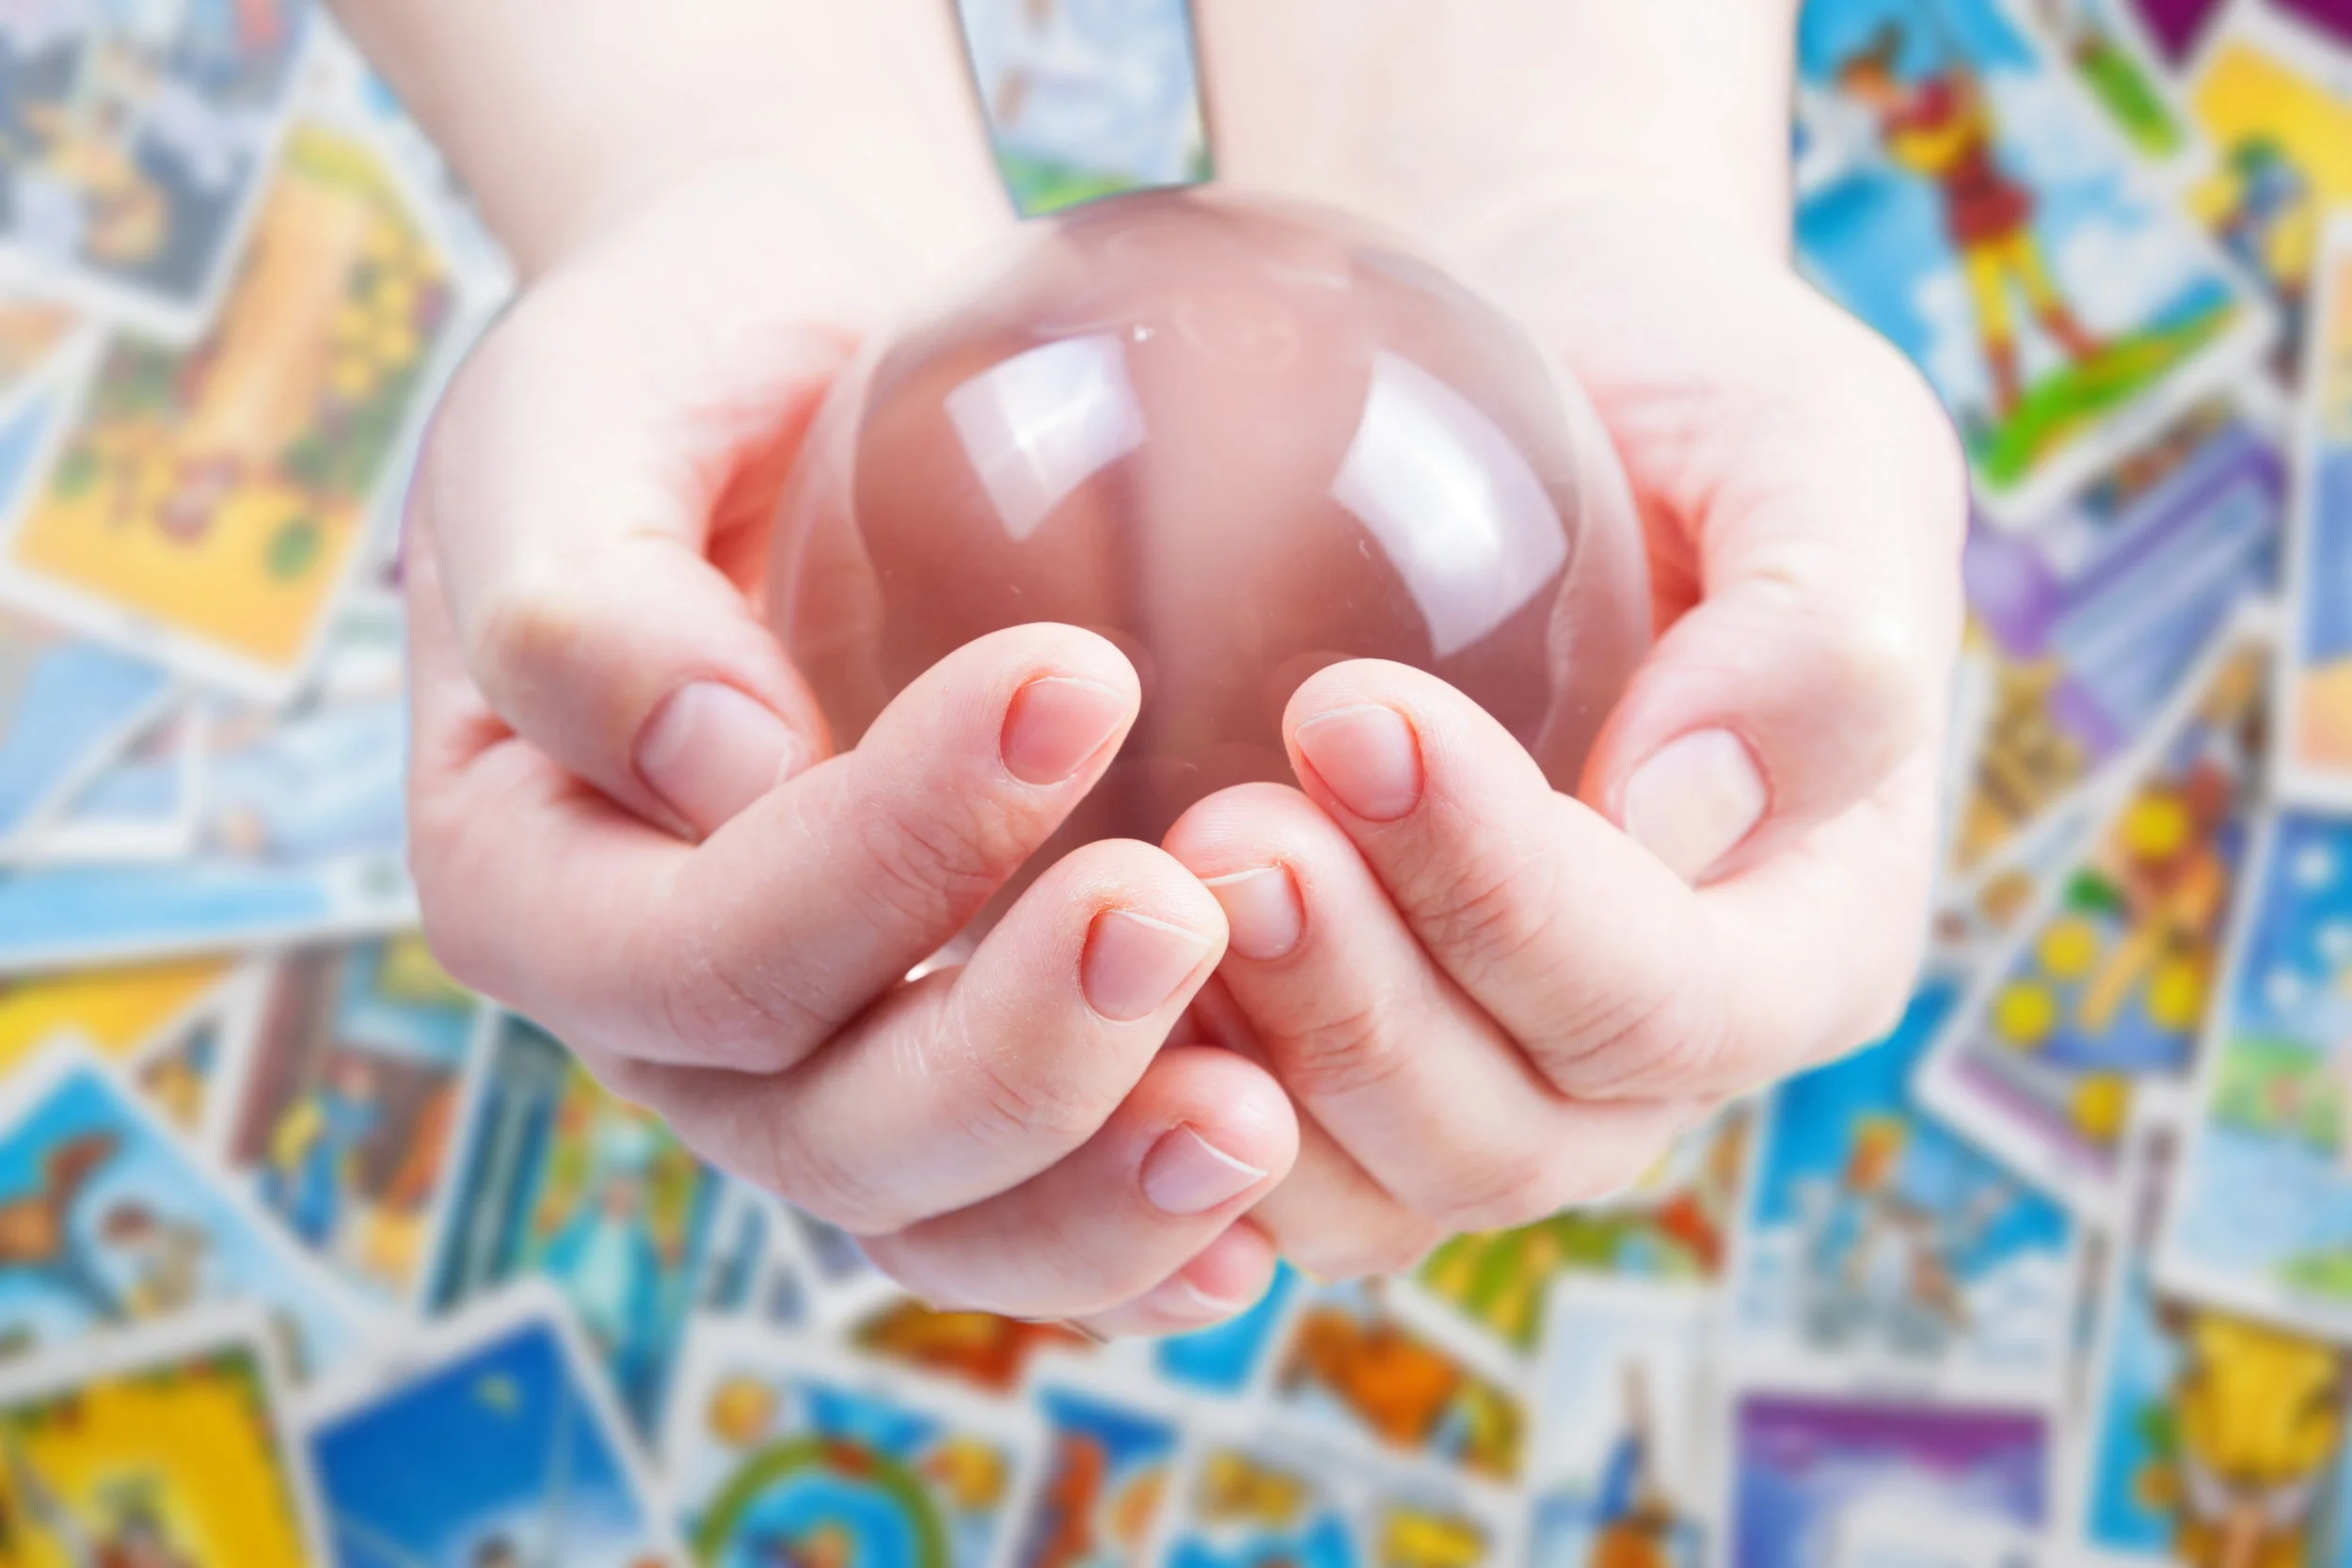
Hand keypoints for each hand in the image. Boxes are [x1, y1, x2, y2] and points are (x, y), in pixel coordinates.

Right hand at [393, 4, 1299, 1334]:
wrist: (809, 373)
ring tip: (1259, 1124)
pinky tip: (1262, 1202)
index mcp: (532, 881)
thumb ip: (584, 593)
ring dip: (1096, 1193)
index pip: (692, 950)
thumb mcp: (577, 416)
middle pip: (821, 1129)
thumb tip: (718, 765)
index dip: (878, 858)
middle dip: (1012, 1055)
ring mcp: (813, 1058)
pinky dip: (1136, 1223)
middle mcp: (666, 1016)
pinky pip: (1028, 1200)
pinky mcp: (949, 1051)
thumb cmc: (675, 371)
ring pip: (936, 1213)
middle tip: (1184, 910)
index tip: (1072, 681)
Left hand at [1165, 2, 1966, 1277]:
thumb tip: (1683, 811)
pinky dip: (1154, 1091)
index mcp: (1800, 940)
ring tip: (1137, 884)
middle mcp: (1644, 1053)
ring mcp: (1484, 1073)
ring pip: (1365, 1185)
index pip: (1663, 998)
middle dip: (1360, 1009)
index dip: (1510, 896)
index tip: (1348, 708)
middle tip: (1223, 830)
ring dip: (1244, 1065)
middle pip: (1508, 1136)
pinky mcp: (1334, 1052)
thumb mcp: (1812, 438)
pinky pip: (1243, 1147)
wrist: (1521, 369)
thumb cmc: (1680, 383)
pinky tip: (1057, 955)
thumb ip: (1822, 628)